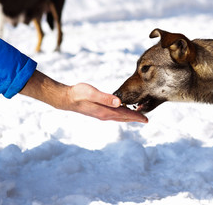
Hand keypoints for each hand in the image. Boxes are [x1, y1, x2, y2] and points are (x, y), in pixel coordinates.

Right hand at [20, 70, 147, 122]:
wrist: (66, 99)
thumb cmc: (78, 94)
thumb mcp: (92, 93)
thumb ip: (105, 98)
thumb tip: (119, 103)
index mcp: (105, 112)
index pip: (125, 115)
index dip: (136, 117)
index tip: (146, 120)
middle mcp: (105, 115)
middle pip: (124, 118)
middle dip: (135, 118)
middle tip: (145, 120)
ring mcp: (101, 114)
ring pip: (119, 117)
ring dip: (128, 117)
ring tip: (137, 116)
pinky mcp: (98, 111)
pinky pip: (114, 115)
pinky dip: (121, 114)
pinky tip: (122, 111)